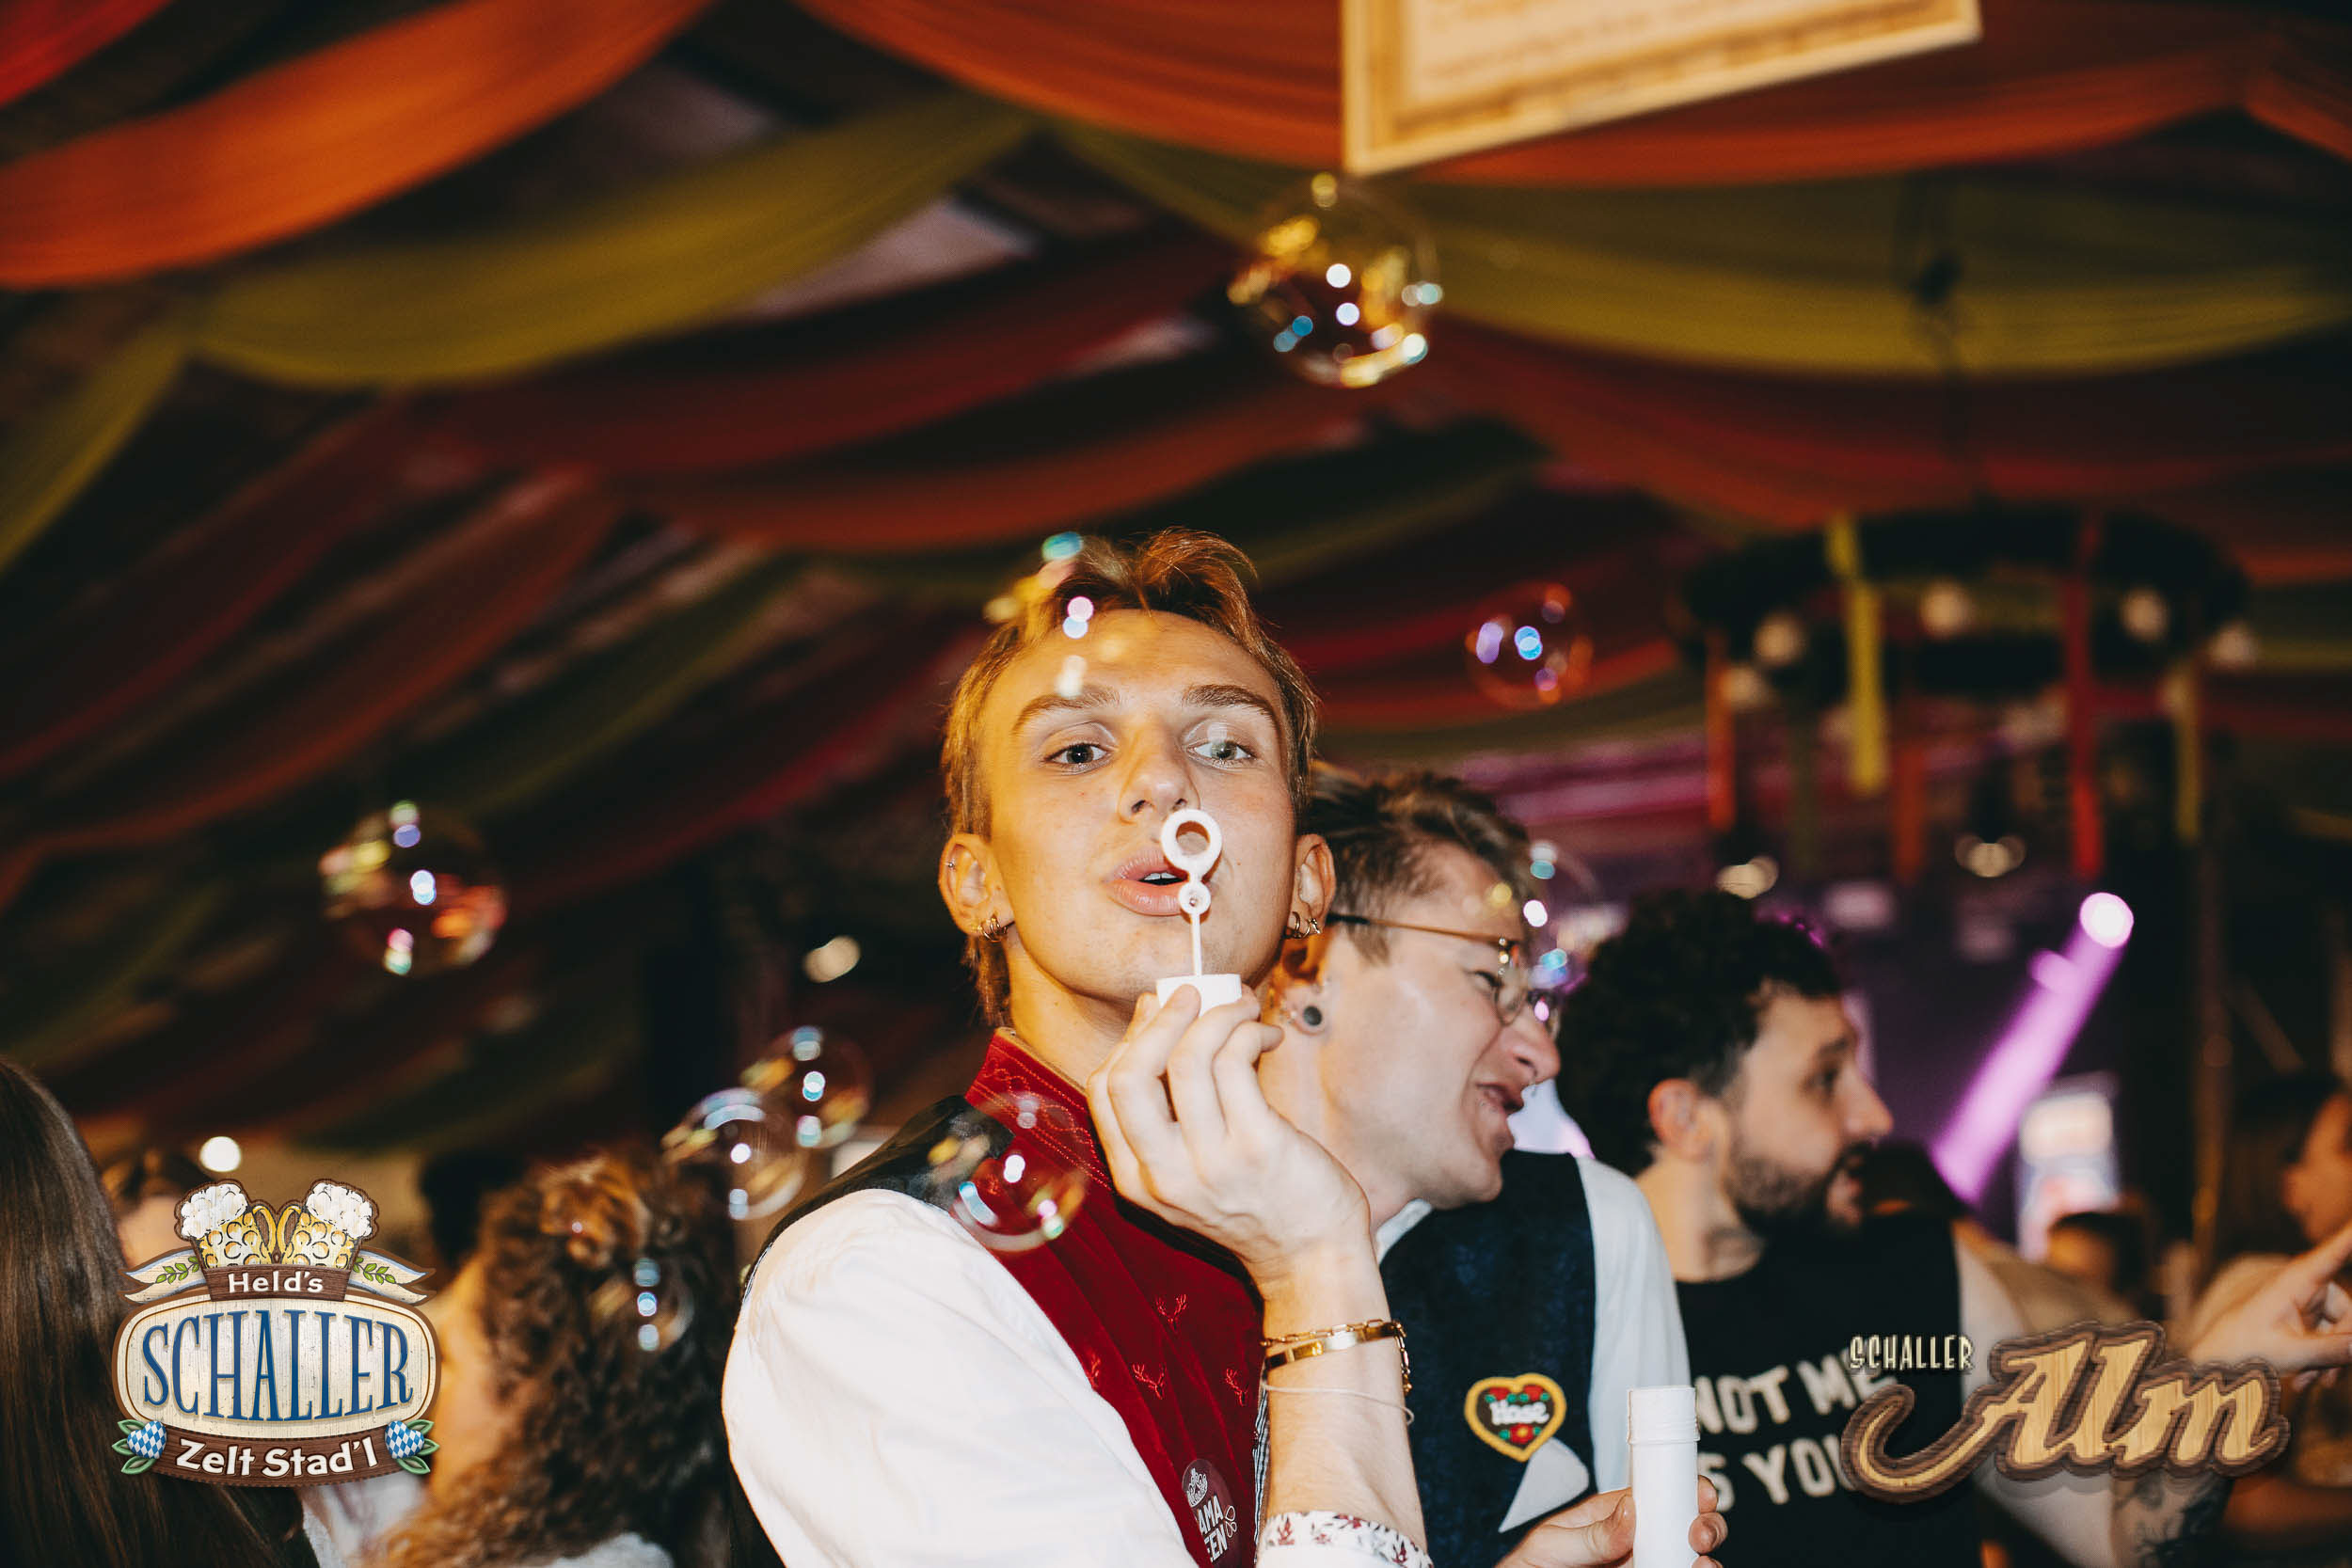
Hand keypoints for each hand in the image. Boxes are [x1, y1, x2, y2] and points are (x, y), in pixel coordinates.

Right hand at [1087, 986, 1368, 1290]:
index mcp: (1136, 1181)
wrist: (1312, 1257)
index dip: (1129, 1038)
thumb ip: (1168, 1117)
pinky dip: (1247, 1031)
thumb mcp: (1188, 1174)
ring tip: (1242, 1005)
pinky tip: (1264, 1035)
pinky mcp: (1257, 1146)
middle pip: (1131, 1073)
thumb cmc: (1256, 1203)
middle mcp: (1163, 1176)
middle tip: (1193, 992)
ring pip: (1187, 1058)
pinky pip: (1235, 1063)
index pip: (1104, 1091)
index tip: (1157, 1009)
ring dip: (1217, 1014)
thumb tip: (1161, 1020)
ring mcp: (1210, 1163)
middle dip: (1161, 1018)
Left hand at [1500, 1481, 1725, 1567]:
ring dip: (1706, 1561)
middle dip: (1707, 1526)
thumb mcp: (1551, 1543)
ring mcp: (1644, 1566)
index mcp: (1617, 1514)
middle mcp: (1638, 1541)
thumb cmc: (1530, 1565)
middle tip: (1700, 1536)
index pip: (1662, 1492)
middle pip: (1688, 1528)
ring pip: (1690, 1560)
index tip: (1702, 1494)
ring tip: (1701, 1566)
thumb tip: (1631, 1509)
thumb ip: (1591, 1533)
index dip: (1690, 1488)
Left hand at [2188, 1217, 2351, 1371]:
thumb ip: (2330, 1350)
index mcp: (2297, 1280)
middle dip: (2343, 1348)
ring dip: (2330, 1361)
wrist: (2221, 1356)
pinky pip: (2332, 1340)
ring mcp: (2309, 1302)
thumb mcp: (2290, 1352)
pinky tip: (2306, 1381)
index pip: (2333, 1253)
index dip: (2350, 1237)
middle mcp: (2307, 1285)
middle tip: (2326, 1381)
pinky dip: (2323, 1362)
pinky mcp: (2309, 1319)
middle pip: (2350, 1313)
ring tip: (2309, 1383)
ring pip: (2343, 1332)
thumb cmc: (2245, 1346)